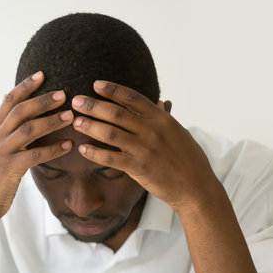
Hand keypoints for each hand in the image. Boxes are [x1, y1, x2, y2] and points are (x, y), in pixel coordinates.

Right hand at [0, 71, 72, 219]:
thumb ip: (7, 135)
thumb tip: (22, 121)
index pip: (8, 101)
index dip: (24, 86)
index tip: (41, 74)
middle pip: (20, 111)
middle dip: (42, 100)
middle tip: (63, 94)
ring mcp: (2, 152)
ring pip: (28, 130)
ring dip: (51, 121)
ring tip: (70, 116)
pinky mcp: (10, 169)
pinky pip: (35, 155)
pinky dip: (53, 149)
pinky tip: (68, 146)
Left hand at [71, 80, 221, 212]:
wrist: (196, 188)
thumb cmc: (189, 159)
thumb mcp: (179, 132)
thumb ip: (165, 117)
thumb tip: (160, 102)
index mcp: (161, 119)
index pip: (132, 98)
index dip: (112, 90)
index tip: (95, 85)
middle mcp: (152, 130)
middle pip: (116, 112)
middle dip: (93, 105)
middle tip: (76, 101)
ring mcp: (145, 149)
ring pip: (110, 132)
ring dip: (90, 126)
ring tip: (75, 122)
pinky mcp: (139, 168)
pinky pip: (111, 158)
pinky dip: (95, 152)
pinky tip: (82, 149)